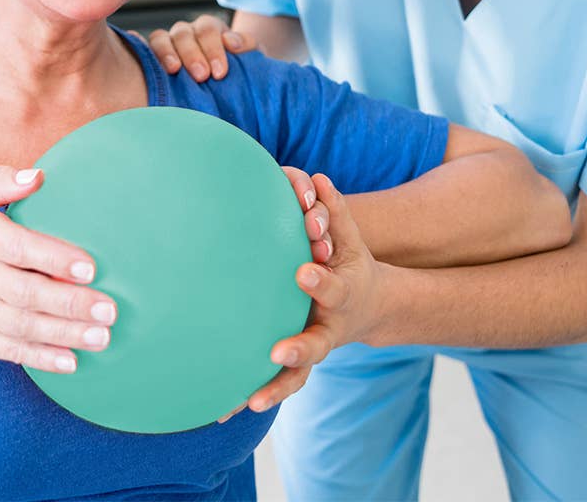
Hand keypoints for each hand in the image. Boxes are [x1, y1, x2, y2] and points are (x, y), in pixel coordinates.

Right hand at [0, 166, 117, 373]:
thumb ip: (0, 181)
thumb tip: (37, 177)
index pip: (17, 249)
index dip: (54, 259)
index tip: (90, 267)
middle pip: (26, 294)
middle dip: (70, 304)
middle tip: (109, 309)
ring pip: (24, 327)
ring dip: (65, 334)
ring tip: (102, 336)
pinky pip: (11, 351)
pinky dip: (41, 358)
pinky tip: (72, 362)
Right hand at [143, 15, 254, 82]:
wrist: (229, 84)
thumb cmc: (239, 69)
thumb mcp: (251, 56)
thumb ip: (247, 45)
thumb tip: (231, 42)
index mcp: (209, 28)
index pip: (207, 30)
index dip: (213, 49)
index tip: (220, 73)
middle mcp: (186, 32)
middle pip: (183, 34)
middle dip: (192, 54)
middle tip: (202, 76)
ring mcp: (167, 44)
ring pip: (160, 39)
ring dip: (166, 54)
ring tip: (173, 71)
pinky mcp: (153, 58)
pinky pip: (144, 52)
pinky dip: (143, 54)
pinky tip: (142, 66)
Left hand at [228, 171, 382, 418]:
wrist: (366, 309)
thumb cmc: (348, 264)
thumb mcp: (349, 240)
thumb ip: (334, 213)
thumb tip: (316, 177)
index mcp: (342, 296)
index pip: (333, 287)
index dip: (320, 280)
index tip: (303, 270)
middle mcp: (328, 328)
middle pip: (317, 344)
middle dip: (300, 347)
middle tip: (279, 350)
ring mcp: (312, 350)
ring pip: (295, 376)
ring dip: (274, 387)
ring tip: (249, 400)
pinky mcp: (294, 365)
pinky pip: (272, 383)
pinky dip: (250, 395)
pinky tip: (219, 409)